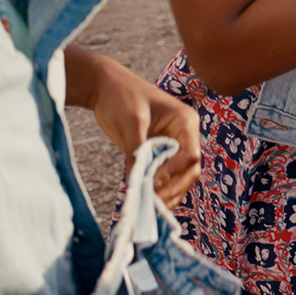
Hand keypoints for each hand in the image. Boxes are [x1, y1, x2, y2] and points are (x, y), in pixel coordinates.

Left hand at [66, 47, 200, 206]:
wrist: (105, 86)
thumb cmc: (121, 96)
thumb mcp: (131, 123)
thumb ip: (138, 150)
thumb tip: (138, 181)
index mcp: (185, 122)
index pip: (190, 154)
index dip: (174, 171)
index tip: (153, 184)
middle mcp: (184, 135)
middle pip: (189, 169)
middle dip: (174, 188)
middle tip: (154, 204)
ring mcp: (172, 145)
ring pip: (180, 176)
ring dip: (168, 193)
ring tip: (151, 209)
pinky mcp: (158, 153)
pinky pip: (164, 175)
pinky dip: (158, 189)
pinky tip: (147, 201)